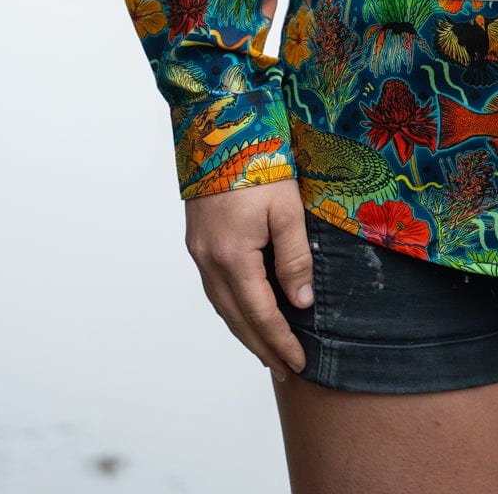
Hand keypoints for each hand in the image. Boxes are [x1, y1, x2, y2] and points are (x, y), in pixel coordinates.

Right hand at [185, 178, 313, 380]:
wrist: (220, 128)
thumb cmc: (258, 163)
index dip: (280, 341)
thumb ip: (294, 257)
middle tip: (285, 370)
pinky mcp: (197, 241)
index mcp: (233, 257)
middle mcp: (209, 261)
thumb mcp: (286, 209)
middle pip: (236, 319)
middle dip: (262, 347)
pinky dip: (231, 309)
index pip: (260, 314)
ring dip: (244, 332)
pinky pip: (215, 289)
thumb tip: (300, 303)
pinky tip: (244, 313)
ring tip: (267, 350)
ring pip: (222, 307)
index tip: (299, 363)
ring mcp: (199, 252)